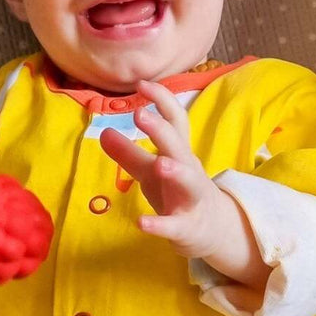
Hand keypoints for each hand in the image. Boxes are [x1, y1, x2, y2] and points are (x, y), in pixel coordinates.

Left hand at [99, 81, 269, 289]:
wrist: (212, 231)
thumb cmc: (177, 194)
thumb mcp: (151, 173)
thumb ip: (129, 153)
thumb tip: (103, 132)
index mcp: (180, 153)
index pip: (176, 121)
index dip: (162, 101)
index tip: (142, 84)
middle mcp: (189, 171)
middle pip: (179, 147)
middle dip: (163, 131)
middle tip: (141, 115)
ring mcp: (190, 200)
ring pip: (188, 183)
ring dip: (176, 172)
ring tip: (160, 164)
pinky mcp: (186, 227)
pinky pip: (174, 225)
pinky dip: (159, 224)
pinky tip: (141, 222)